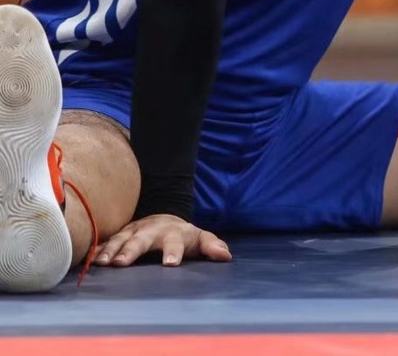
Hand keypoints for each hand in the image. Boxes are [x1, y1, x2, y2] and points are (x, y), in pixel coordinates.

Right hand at [93, 214, 231, 267]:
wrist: (163, 217)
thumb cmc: (183, 235)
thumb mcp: (199, 238)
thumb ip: (212, 245)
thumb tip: (226, 256)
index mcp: (173, 233)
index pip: (175, 243)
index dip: (173, 252)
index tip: (171, 264)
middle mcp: (151, 231)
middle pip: (141, 240)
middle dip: (131, 250)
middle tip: (121, 264)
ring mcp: (133, 232)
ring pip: (120, 239)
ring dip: (110, 250)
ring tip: (101, 263)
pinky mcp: (119, 236)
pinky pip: (105, 242)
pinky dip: (96, 249)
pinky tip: (87, 259)